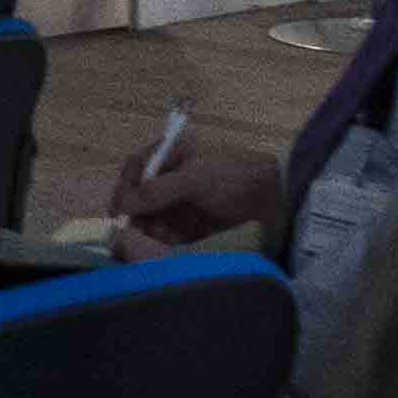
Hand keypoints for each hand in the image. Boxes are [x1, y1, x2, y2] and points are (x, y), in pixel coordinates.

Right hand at [109, 139, 281, 261]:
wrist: (280, 195)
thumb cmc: (233, 174)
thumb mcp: (193, 178)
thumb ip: (156, 191)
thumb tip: (122, 206)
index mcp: (172, 154)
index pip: (136, 169)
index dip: (124, 189)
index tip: (117, 213)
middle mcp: (175, 177)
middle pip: (142, 197)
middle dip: (138, 215)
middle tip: (137, 232)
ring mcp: (186, 202)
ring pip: (156, 218)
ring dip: (153, 229)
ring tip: (161, 237)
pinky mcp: (198, 224)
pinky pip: (174, 233)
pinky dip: (169, 239)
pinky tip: (173, 243)